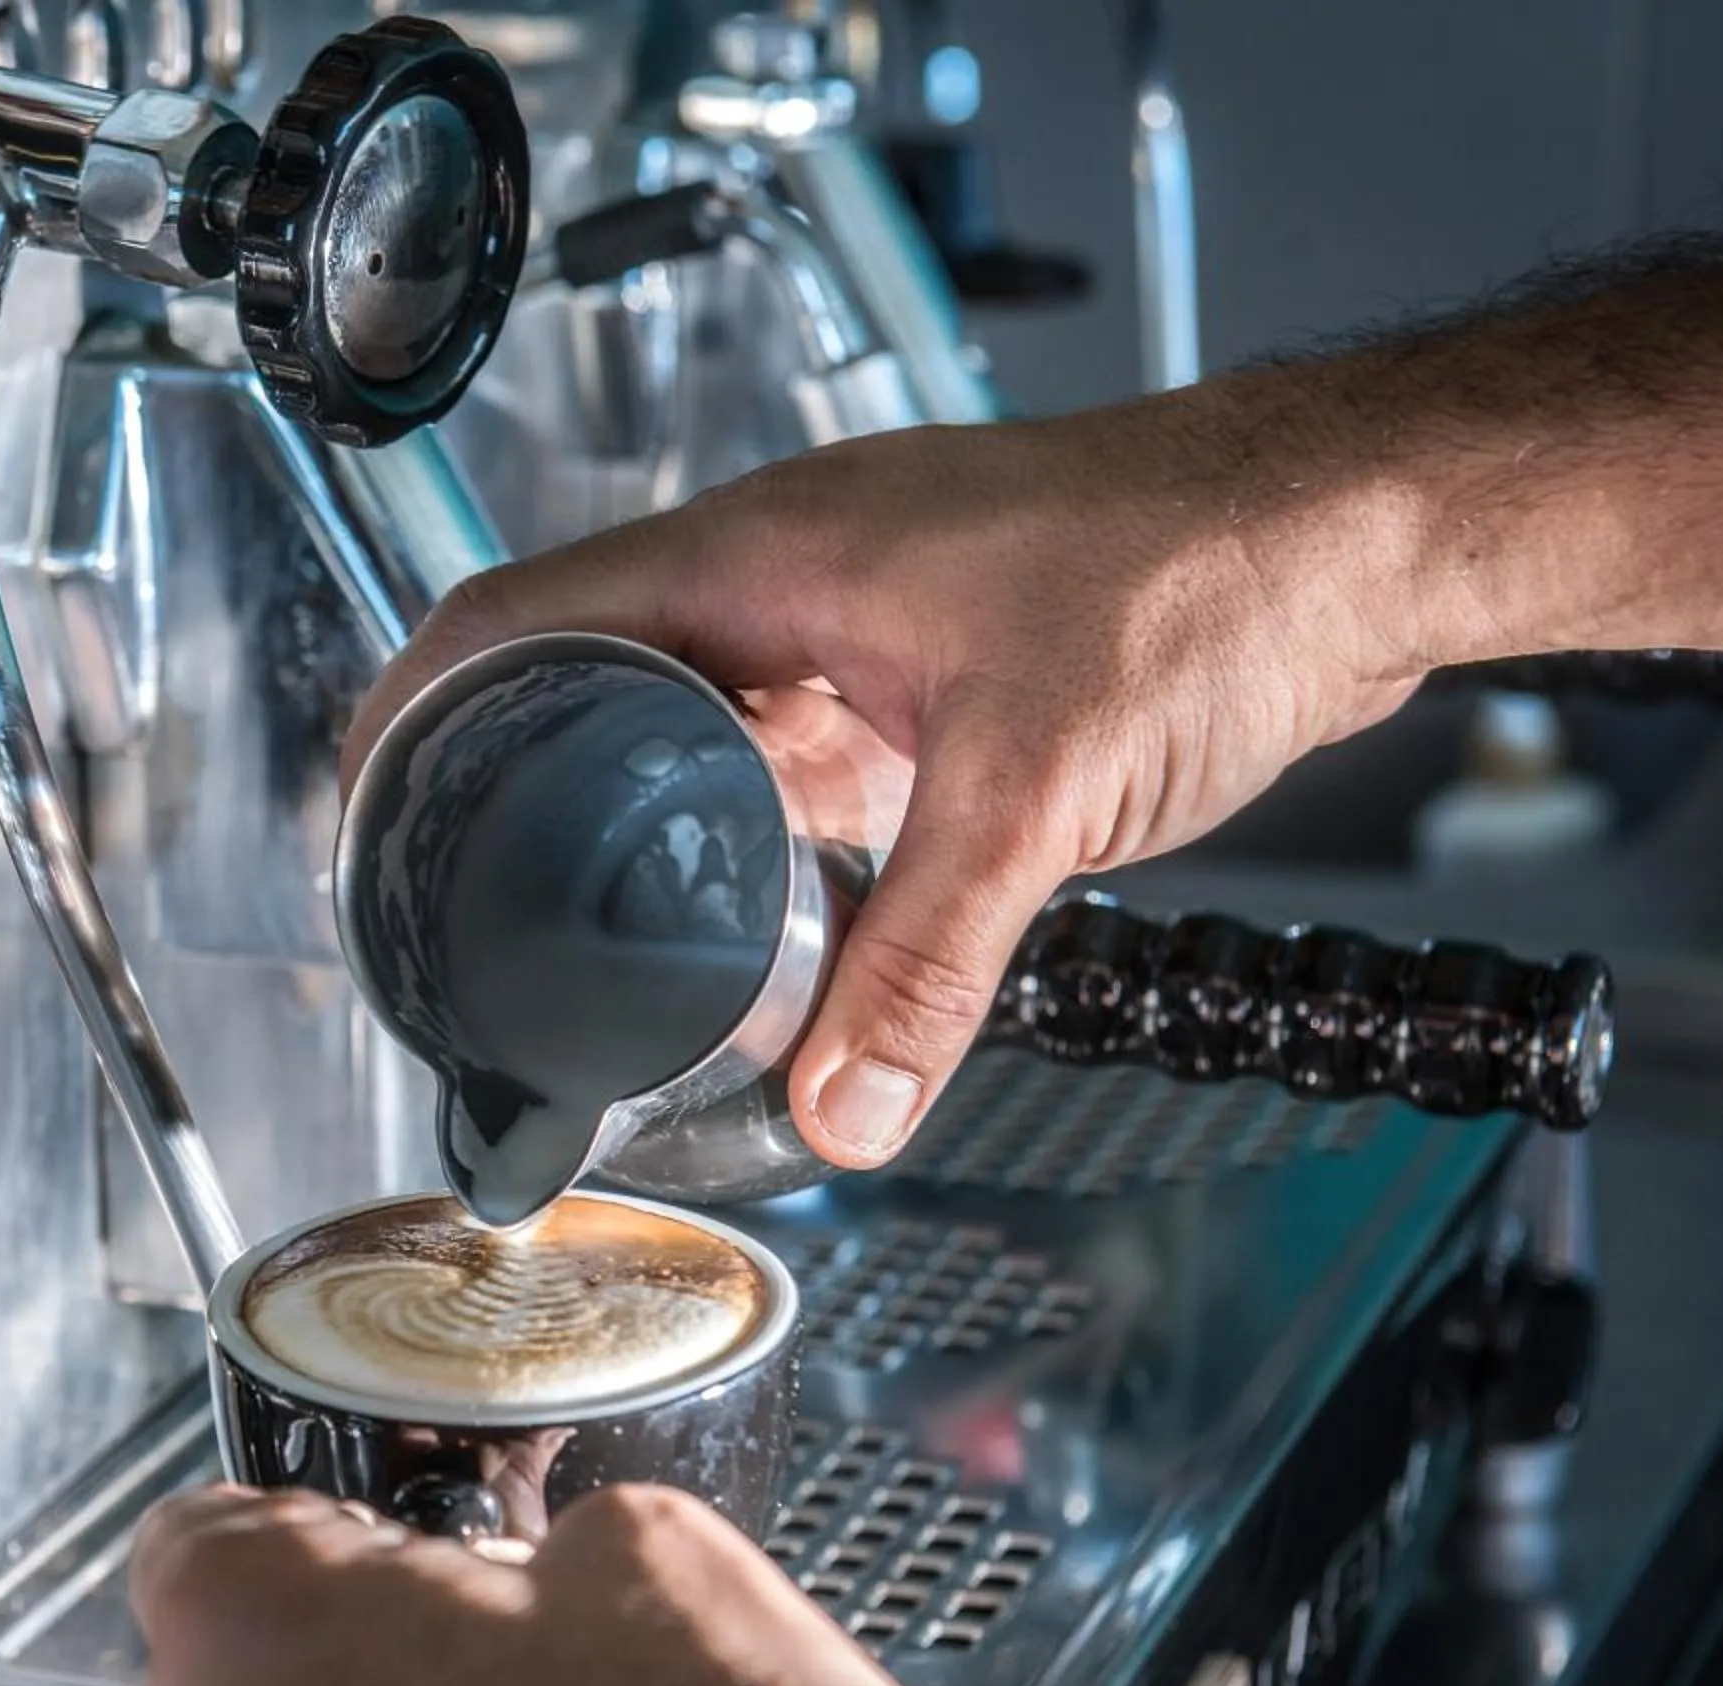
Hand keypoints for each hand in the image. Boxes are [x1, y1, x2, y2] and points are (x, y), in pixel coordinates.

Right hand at [342, 393, 1438, 1167]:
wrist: (1362, 536)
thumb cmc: (1209, 572)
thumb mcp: (1038, 785)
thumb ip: (928, 962)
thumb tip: (838, 1111)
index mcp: (761, 554)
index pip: (521, 613)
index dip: (415, 707)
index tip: (360, 809)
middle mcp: (784, 582)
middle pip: (581, 679)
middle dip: (506, 788)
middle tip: (455, 913)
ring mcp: (850, 632)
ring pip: (686, 729)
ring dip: (629, 824)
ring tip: (572, 942)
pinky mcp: (918, 684)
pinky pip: (788, 768)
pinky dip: (748, 844)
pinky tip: (748, 928)